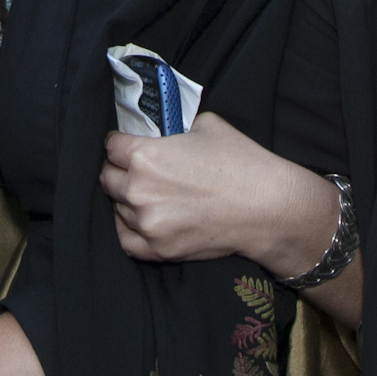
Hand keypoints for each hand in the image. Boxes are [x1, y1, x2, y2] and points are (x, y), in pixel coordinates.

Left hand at [101, 114, 340, 277]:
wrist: (268, 208)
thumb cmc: (241, 162)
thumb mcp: (206, 125)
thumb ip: (174, 129)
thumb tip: (163, 133)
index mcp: (145, 155)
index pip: (111, 146)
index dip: (120, 143)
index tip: (126, 145)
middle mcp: (139, 190)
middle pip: (108, 178)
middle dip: (119, 171)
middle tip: (135, 170)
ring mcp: (147, 223)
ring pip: (117, 208)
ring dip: (128, 200)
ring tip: (149, 195)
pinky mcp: (159, 249)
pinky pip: (126, 240)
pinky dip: (130, 229)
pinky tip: (141, 220)